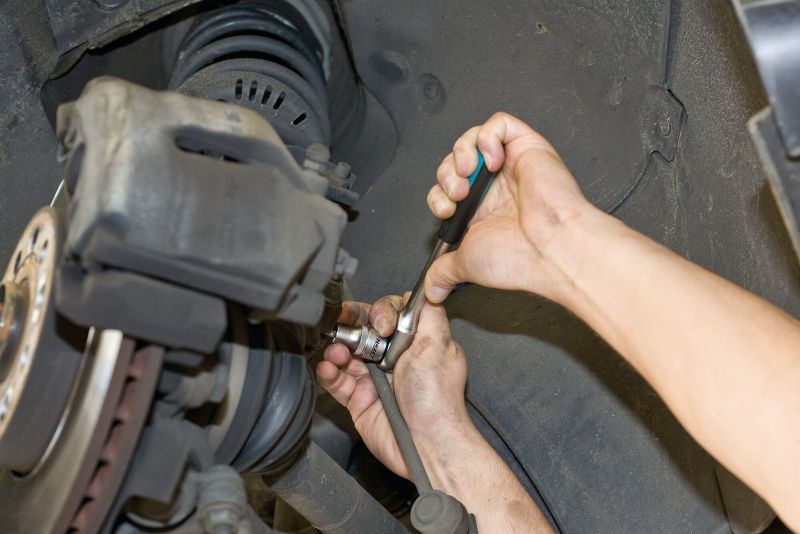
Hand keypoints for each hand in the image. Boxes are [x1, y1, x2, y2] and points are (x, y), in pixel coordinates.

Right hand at [315, 298, 468, 479]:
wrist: (426, 441)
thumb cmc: (436, 399)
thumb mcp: (439, 345)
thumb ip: (429, 315)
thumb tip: (421, 294)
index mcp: (412, 344)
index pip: (387, 316)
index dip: (378, 313)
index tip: (379, 323)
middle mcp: (392, 360)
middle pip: (362, 332)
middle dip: (349, 327)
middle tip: (342, 327)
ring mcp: (374, 380)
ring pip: (346, 355)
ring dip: (336, 350)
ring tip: (337, 353)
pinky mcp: (359, 400)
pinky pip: (337, 382)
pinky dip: (328, 373)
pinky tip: (327, 368)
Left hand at [425, 112, 594, 304]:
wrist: (549, 249)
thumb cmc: (519, 256)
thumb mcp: (466, 264)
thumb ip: (444, 272)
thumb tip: (432, 290)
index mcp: (482, 211)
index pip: (447, 188)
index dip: (438, 195)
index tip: (446, 211)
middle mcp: (496, 187)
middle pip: (455, 161)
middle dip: (446, 175)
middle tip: (457, 194)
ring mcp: (511, 165)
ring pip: (472, 139)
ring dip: (461, 153)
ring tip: (468, 173)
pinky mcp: (527, 146)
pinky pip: (499, 123)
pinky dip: (486, 137)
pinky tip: (491, 160)